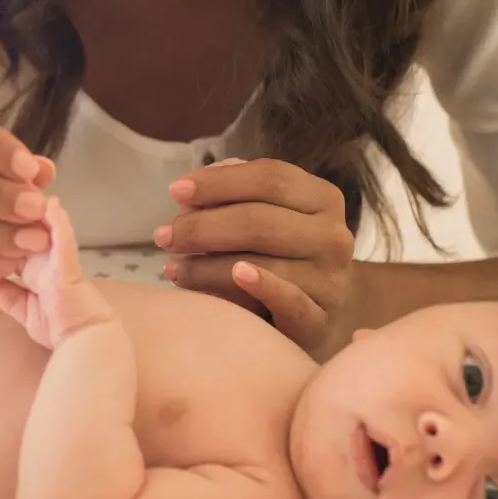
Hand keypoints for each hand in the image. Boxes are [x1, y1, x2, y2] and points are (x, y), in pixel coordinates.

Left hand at [0, 198, 113, 349]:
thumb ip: (5, 295)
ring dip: (33, 214)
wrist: (86, 341)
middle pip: (26, 234)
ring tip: (21, 197)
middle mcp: (48, 261)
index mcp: (37, 270)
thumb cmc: (60, 328)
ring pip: (45, 229)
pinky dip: (57, 221)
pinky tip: (51, 205)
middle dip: (11, 226)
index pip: (13, 251)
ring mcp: (59, 260)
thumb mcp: (23, 310)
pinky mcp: (69, 264)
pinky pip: (64, 237)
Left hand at [155, 158, 355, 350]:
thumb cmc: (278, 254)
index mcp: (321, 198)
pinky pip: (290, 301)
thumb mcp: (263, 216)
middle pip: (262, 220)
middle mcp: (334, 235)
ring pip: (265, 262)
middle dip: (203, 227)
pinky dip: (261, 285)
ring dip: (208, 265)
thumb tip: (191, 193)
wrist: (314, 311)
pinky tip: (234, 276)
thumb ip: (233, 195)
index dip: (219, 182)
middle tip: (163, 236)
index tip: (175, 191)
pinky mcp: (321, 320)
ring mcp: (332, 280)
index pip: (270, 178)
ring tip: (173, 268)